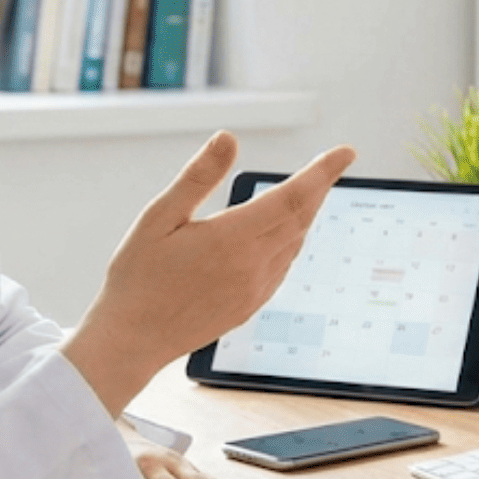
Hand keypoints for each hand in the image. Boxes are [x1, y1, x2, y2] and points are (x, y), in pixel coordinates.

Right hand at [64, 132, 355, 414]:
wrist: (132, 340)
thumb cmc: (137, 276)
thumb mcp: (159, 217)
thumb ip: (198, 176)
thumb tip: (228, 138)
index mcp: (232, 238)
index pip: (293, 196)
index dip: (323, 171)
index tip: (346, 152)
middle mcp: (252, 266)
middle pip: (302, 218)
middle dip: (320, 188)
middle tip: (332, 164)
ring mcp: (255, 290)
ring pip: (296, 244)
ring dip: (307, 215)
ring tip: (311, 191)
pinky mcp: (250, 306)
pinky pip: (283, 267)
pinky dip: (291, 242)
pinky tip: (283, 234)